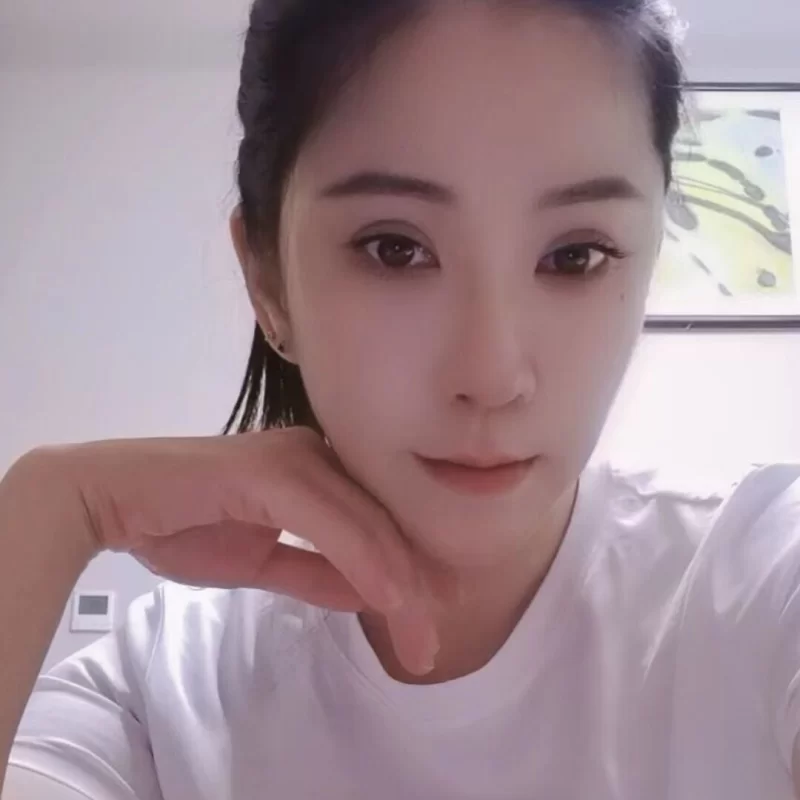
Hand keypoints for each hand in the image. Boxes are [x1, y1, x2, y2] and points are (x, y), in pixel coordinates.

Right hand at [23, 428, 438, 674]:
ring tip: (418, 636)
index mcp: (318, 470)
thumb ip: (316, 572)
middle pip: (383, 525)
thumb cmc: (183, 525)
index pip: (376, 525)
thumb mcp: (263, 561)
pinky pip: (331, 523)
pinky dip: (363, 562)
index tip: (424, 625)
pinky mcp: (272, 470)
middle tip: (428, 646)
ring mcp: (297, 458)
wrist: (113, 501)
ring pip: (367, 524)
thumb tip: (370, 593)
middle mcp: (318, 455)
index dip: (407, 575)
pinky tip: (387, 598)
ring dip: (398, 585)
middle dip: (413, 590)